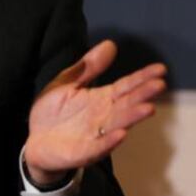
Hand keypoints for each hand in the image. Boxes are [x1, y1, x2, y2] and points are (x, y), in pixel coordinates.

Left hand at [24, 40, 166, 183]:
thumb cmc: (53, 111)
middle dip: (143, 95)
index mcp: (100, 99)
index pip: (125, 86)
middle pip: (126, 104)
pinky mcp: (83, 151)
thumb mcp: (67, 83)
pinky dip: (109, 141)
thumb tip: (110, 43)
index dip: (141, 78)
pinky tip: (120, 134)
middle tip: (159, 85)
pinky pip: (98, 147)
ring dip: (132, 117)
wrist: (35, 142)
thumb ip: (88, 67)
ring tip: (148, 108)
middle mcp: (103, 117)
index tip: (160, 69)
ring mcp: (96, 135)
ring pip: (117, 124)